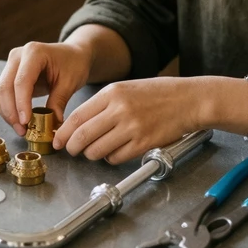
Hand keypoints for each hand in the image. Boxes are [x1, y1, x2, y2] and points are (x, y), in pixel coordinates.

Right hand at [0, 41, 92, 135]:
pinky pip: (2, 95)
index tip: (26, 123)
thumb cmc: (73, 64)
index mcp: (34, 52)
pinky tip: (20, 121)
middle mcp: (18, 56)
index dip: (21, 103)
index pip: (21, 81)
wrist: (72, 55)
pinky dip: (8, 110)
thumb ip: (59, 101)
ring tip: (22, 129)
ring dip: (7, 113)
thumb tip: (51, 125)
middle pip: (5, 87)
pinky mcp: (9, 74)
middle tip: (23, 131)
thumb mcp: (71, 82)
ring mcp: (11, 64)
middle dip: (11, 112)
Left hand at [53, 77, 207, 164]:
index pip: (77, 116)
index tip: (58, 140)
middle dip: (72, 147)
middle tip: (71, 150)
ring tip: (96, 150)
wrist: (188, 100)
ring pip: (97, 150)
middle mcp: (119, 109)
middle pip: (82, 136)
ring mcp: (132, 128)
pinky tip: (116, 151)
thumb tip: (78, 123)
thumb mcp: (126, 88)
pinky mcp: (143, 143)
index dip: (64, 132)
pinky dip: (111, 158)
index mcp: (112, 93)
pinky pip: (116, 158)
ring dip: (92, 154)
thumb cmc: (157, 94)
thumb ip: (103, 104)